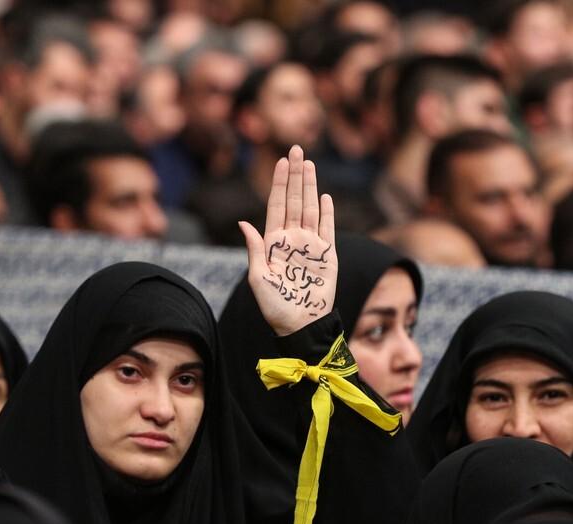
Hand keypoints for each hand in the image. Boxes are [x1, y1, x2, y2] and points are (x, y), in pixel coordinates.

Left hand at [239, 145, 336, 336]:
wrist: (300, 325)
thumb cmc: (275, 306)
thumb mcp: (258, 278)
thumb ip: (255, 249)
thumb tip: (244, 223)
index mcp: (273, 242)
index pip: (277, 205)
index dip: (280, 183)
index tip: (282, 161)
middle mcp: (293, 239)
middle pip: (295, 200)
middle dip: (295, 175)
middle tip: (297, 149)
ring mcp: (311, 245)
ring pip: (311, 208)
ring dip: (310, 186)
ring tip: (309, 163)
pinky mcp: (328, 255)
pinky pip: (328, 228)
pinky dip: (327, 212)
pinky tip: (325, 195)